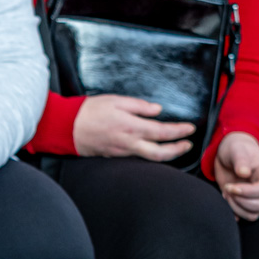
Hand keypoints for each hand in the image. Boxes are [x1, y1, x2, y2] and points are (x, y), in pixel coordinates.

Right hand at [71, 95, 194, 160]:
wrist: (68, 128)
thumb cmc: (89, 112)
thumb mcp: (116, 100)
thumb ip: (139, 106)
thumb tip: (157, 110)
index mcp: (131, 127)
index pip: (162, 131)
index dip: (179, 131)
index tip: (190, 129)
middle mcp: (129, 143)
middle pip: (160, 152)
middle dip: (177, 149)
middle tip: (189, 144)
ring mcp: (122, 152)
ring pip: (150, 157)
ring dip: (167, 154)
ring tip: (177, 148)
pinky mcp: (116, 155)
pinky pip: (138, 157)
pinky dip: (151, 154)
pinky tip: (155, 149)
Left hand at [214, 130, 258, 220]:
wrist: (229, 155)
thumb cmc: (236, 150)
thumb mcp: (237, 150)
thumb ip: (240, 160)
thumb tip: (244, 173)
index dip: (249, 192)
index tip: (232, 187)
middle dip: (242, 201)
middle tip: (228, 189)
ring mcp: (256, 197)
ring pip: (255, 214)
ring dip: (238, 208)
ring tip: (226, 195)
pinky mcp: (246, 203)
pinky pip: (246, 216)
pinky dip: (235, 213)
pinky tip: (226, 200)